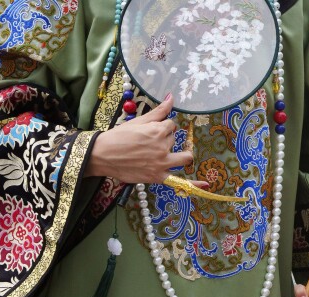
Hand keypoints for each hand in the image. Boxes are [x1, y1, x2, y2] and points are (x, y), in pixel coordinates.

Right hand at [85, 94, 206, 186]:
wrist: (102, 155)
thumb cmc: (118, 136)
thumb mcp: (139, 121)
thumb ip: (159, 111)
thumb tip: (172, 97)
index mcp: (158, 131)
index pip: (171, 126)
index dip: (161, 128)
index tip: (149, 132)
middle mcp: (163, 147)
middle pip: (174, 140)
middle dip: (164, 140)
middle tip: (148, 144)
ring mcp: (162, 163)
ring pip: (183, 157)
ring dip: (181, 154)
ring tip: (170, 154)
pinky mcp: (158, 177)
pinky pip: (181, 182)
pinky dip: (194, 185)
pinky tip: (206, 186)